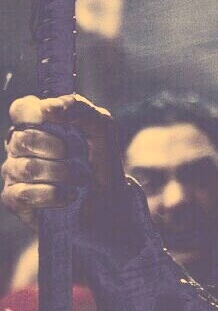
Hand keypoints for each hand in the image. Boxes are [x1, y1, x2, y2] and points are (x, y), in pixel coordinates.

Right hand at [3, 94, 120, 229]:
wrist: (110, 203)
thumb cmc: (101, 162)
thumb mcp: (101, 129)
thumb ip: (79, 110)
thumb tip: (48, 108)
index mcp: (39, 125)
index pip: (21, 109)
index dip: (33, 112)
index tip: (51, 118)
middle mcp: (20, 147)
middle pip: (23, 139)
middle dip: (58, 149)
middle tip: (77, 157)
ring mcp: (14, 172)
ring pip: (27, 168)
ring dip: (62, 173)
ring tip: (80, 179)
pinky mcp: (14, 199)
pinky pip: (24, 194)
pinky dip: (54, 194)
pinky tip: (70, 195)